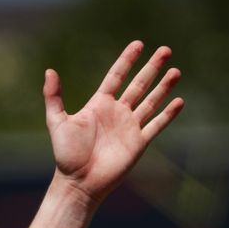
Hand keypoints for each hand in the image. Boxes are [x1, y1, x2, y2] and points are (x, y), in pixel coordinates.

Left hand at [43, 42, 182, 205]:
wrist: (79, 183)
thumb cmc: (66, 155)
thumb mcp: (56, 122)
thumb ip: (53, 97)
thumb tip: (49, 71)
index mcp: (99, 104)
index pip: (116, 76)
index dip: (127, 60)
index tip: (138, 44)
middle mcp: (117, 112)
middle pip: (138, 84)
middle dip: (152, 67)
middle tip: (165, 49)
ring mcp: (129, 127)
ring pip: (151, 101)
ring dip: (164, 87)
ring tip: (175, 70)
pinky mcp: (138, 143)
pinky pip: (156, 125)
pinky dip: (168, 114)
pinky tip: (179, 101)